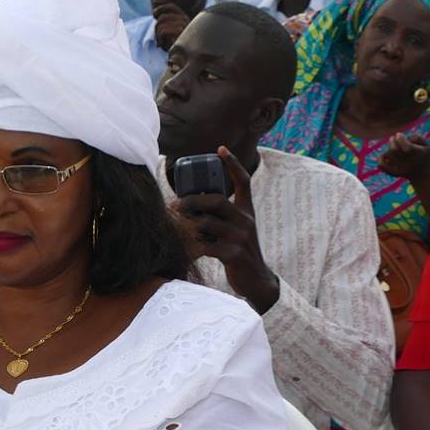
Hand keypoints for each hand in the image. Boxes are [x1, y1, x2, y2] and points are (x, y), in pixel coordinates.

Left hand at [152, 1, 191, 50]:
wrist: (182, 61)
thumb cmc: (175, 49)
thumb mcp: (170, 33)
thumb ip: (165, 22)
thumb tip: (154, 11)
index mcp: (185, 19)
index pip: (171, 7)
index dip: (161, 8)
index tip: (154, 14)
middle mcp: (186, 20)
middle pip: (163, 16)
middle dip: (156, 27)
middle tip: (157, 39)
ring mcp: (184, 26)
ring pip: (162, 22)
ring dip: (157, 34)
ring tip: (159, 43)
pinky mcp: (180, 33)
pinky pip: (164, 30)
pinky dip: (159, 38)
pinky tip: (160, 45)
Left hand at [172, 148, 278, 311]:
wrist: (256, 280)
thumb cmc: (239, 253)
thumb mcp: (237, 230)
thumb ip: (221, 217)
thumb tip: (191, 207)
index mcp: (247, 210)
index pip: (243, 180)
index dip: (232, 163)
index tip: (220, 148)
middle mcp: (246, 220)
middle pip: (217, 200)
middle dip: (192, 201)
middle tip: (173, 205)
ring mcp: (241, 237)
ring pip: (207, 223)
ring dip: (187, 225)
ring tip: (172, 226)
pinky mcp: (234, 253)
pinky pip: (206, 246)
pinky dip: (191, 248)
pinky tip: (183, 250)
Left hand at [376, 131, 429, 182]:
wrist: (421, 173)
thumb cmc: (422, 154)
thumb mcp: (425, 144)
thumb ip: (416, 137)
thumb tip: (403, 139)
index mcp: (418, 155)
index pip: (407, 148)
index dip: (400, 139)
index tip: (399, 135)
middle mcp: (409, 164)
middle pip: (394, 150)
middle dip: (392, 140)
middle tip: (394, 138)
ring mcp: (400, 169)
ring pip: (387, 154)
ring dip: (389, 147)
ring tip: (394, 147)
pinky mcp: (393, 172)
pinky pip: (381, 165)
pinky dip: (380, 158)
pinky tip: (386, 155)